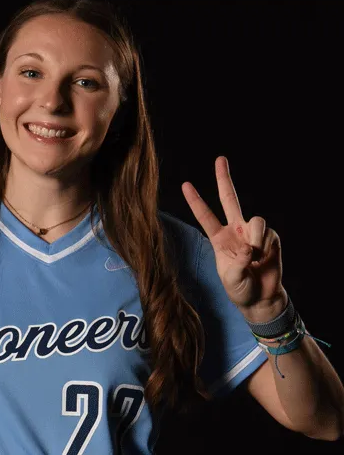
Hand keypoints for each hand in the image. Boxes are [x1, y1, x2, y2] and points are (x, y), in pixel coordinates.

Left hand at [181, 156, 285, 313]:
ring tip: (255, 258)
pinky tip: (264, 259)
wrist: (262, 298)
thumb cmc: (241, 289)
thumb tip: (248, 247)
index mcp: (219, 238)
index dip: (196, 200)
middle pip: (229, 198)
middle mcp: (235, 230)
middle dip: (224, 178)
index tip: (185, 184)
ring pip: (255, 220)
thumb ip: (236, 263)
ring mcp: (253, 232)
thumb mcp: (230, 278)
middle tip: (220, 158)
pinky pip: (268, 233)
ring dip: (255, 239)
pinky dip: (265, 247)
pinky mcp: (271, 237)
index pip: (205, 215)